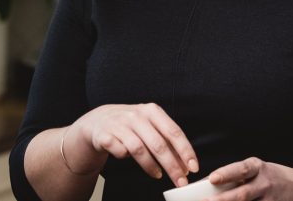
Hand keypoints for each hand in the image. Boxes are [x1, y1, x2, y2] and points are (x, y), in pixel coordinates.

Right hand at [70, 103, 198, 186]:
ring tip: (158, 175)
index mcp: (152, 111)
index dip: (185, 151)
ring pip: (139, 149)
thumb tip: (185, 165)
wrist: (98, 120)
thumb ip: (167, 142)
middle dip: (172, 165)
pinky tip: (127, 159)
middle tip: (181, 181)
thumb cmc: (130, 125)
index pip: (174, 132)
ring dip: (151, 166)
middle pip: (159, 144)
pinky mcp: (105, 135)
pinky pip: (119, 151)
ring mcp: (120, 124)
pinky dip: (125, 157)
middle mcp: (137, 115)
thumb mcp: (150, 126)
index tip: (193, 167)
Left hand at [205, 157, 292, 200]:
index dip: (226, 173)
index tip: (212, 178)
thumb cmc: (268, 177)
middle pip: (242, 194)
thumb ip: (234, 176)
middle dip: (223, 200)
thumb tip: (206, 184)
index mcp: (258, 168)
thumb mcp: (255, 170)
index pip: (241, 169)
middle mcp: (264, 184)